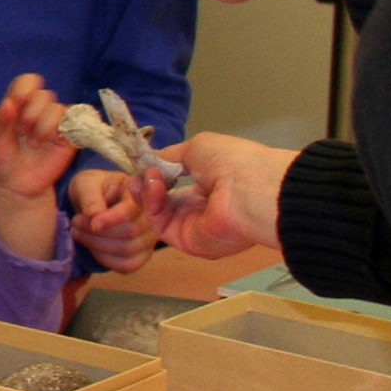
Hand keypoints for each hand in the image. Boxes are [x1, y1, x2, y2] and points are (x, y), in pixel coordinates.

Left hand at [0, 73, 72, 261]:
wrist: (12, 185)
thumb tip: (10, 103)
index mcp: (17, 104)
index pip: (27, 82)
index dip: (24, 88)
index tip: (15, 103)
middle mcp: (37, 110)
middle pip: (43, 94)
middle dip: (30, 113)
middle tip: (20, 132)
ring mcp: (54, 123)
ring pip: (56, 107)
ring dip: (42, 125)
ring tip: (32, 143)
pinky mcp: (68, 137)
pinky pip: (71, 121)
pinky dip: (57, 129)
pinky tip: (46, 142)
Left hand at [69, 168, 160, 272]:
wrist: (95, 200)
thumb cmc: (93, 188)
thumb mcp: (86, 184)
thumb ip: (91, 197)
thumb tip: (94, 215)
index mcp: (139, 194)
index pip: (132, 211)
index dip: (112, 220)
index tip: (92, 223)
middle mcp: (151, 218)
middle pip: (130, 233)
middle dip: (98, 233)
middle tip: (75, 223)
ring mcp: (149, 238)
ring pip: (127, 251)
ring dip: (97, 246)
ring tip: (78, 233)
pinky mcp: (141, 255)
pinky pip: (127, 265)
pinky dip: (105, 259)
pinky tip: (91, 247)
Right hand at [143, 133, 295, 259]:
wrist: (252, 187)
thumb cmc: (231, 161)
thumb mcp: (197, 147)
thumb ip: (170, 155)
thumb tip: (151, 160)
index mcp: (209, 188)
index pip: (175, 186)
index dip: (157, 176)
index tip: (143, 164)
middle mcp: (201, 209)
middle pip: (163, 202)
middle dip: (148, 185)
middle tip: (138, 172)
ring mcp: (193, 227)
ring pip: (158, 213)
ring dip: (148, 192)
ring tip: (147, 176)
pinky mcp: (186, 242)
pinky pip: (161, 225)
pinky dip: (152, 205)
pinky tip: (154, 187)